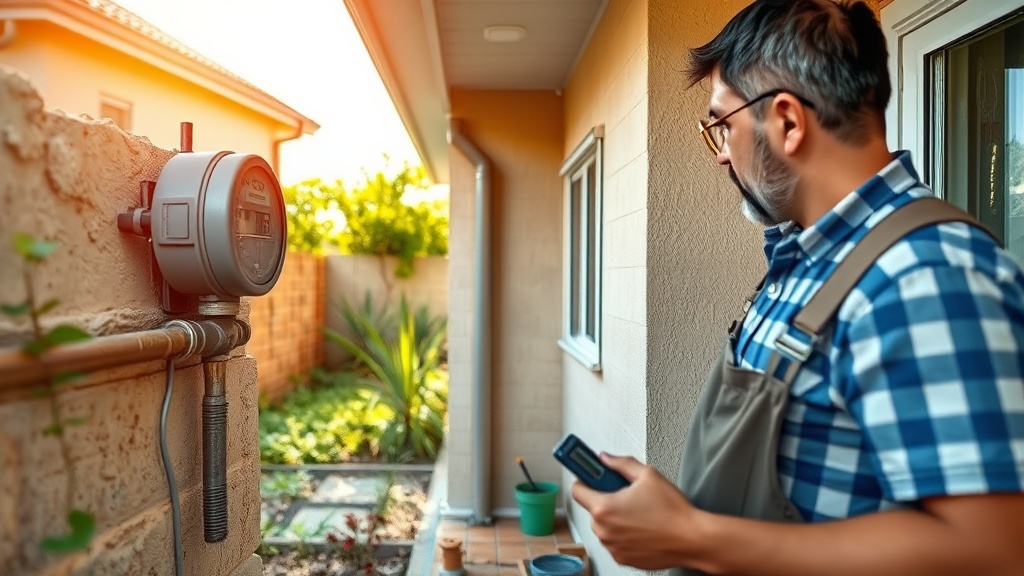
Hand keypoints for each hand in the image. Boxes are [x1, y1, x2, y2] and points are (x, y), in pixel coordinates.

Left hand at [570, 453, 703, 569]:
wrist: (692, 539)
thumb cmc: (673, 511)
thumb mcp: (647, 475)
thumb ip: (621, 463)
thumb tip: (607, 458)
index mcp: (604, 508)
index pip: (577, 490)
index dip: (584, 479)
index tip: (587, 475)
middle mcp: (604, 530)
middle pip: (593, 509)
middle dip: (606, 499)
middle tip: (626, 494)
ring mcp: (613, 547)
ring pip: (605, 526)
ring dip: (615, 518)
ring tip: (639, 512)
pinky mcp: (623, 559)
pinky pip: (616, 542)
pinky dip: (624, 534)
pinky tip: (643, 527)